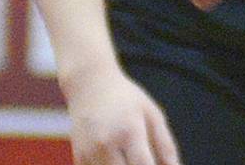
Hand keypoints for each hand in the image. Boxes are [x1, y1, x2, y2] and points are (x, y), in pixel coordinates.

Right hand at [62, 63, 181, 164]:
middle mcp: (106, 145)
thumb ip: (166, 147)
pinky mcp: (78, 161)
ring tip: (129, 156)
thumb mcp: (152, 115)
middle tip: (143, 159)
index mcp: (130, 132)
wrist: (90, 86)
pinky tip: (117, 158)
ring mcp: (89, 155)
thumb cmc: (127, 101)